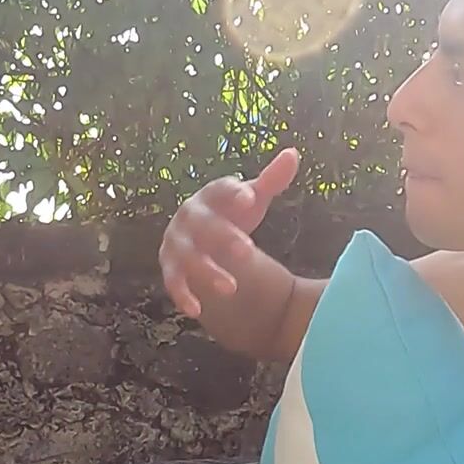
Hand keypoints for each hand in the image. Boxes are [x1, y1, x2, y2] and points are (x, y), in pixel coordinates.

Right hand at [159, 147, 299, 317]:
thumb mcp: (253, 199)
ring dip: (207, 271)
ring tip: (232, 288)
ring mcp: (177, 243)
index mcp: (211, 195)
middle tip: (248, 251)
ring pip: (188, 256)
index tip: (250, 197)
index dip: (233, 193)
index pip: (221, 189)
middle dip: (223, 237)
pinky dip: (183, 295)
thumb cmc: (232, 215)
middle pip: (204, 225)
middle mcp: (189, 216)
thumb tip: (292, 154)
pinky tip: (197, 310)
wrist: (202, 238)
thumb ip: (271, 180)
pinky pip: (174, 282)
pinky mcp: (171, 268)